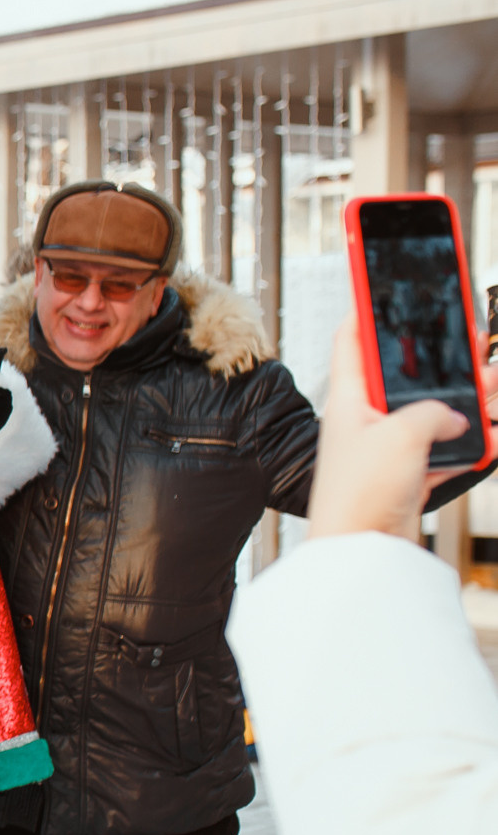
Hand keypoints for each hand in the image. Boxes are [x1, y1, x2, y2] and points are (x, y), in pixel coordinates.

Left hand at [308, 317, 484, 540]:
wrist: (362, 554)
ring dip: (469, 400)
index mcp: (351, 397)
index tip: (379, 279)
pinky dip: (473, 444)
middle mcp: (367, 418)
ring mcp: (389, 447)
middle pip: (408, 373)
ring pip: (437, 410)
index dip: (367, 307)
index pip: (354, 339)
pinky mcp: (408, 476)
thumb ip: (435, 412)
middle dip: (444, 359)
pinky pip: (448, 450)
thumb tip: (457, 418)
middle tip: (473, 344)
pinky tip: (493, 437)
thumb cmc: (362, 493)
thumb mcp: (403, 434)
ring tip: (493, 389)